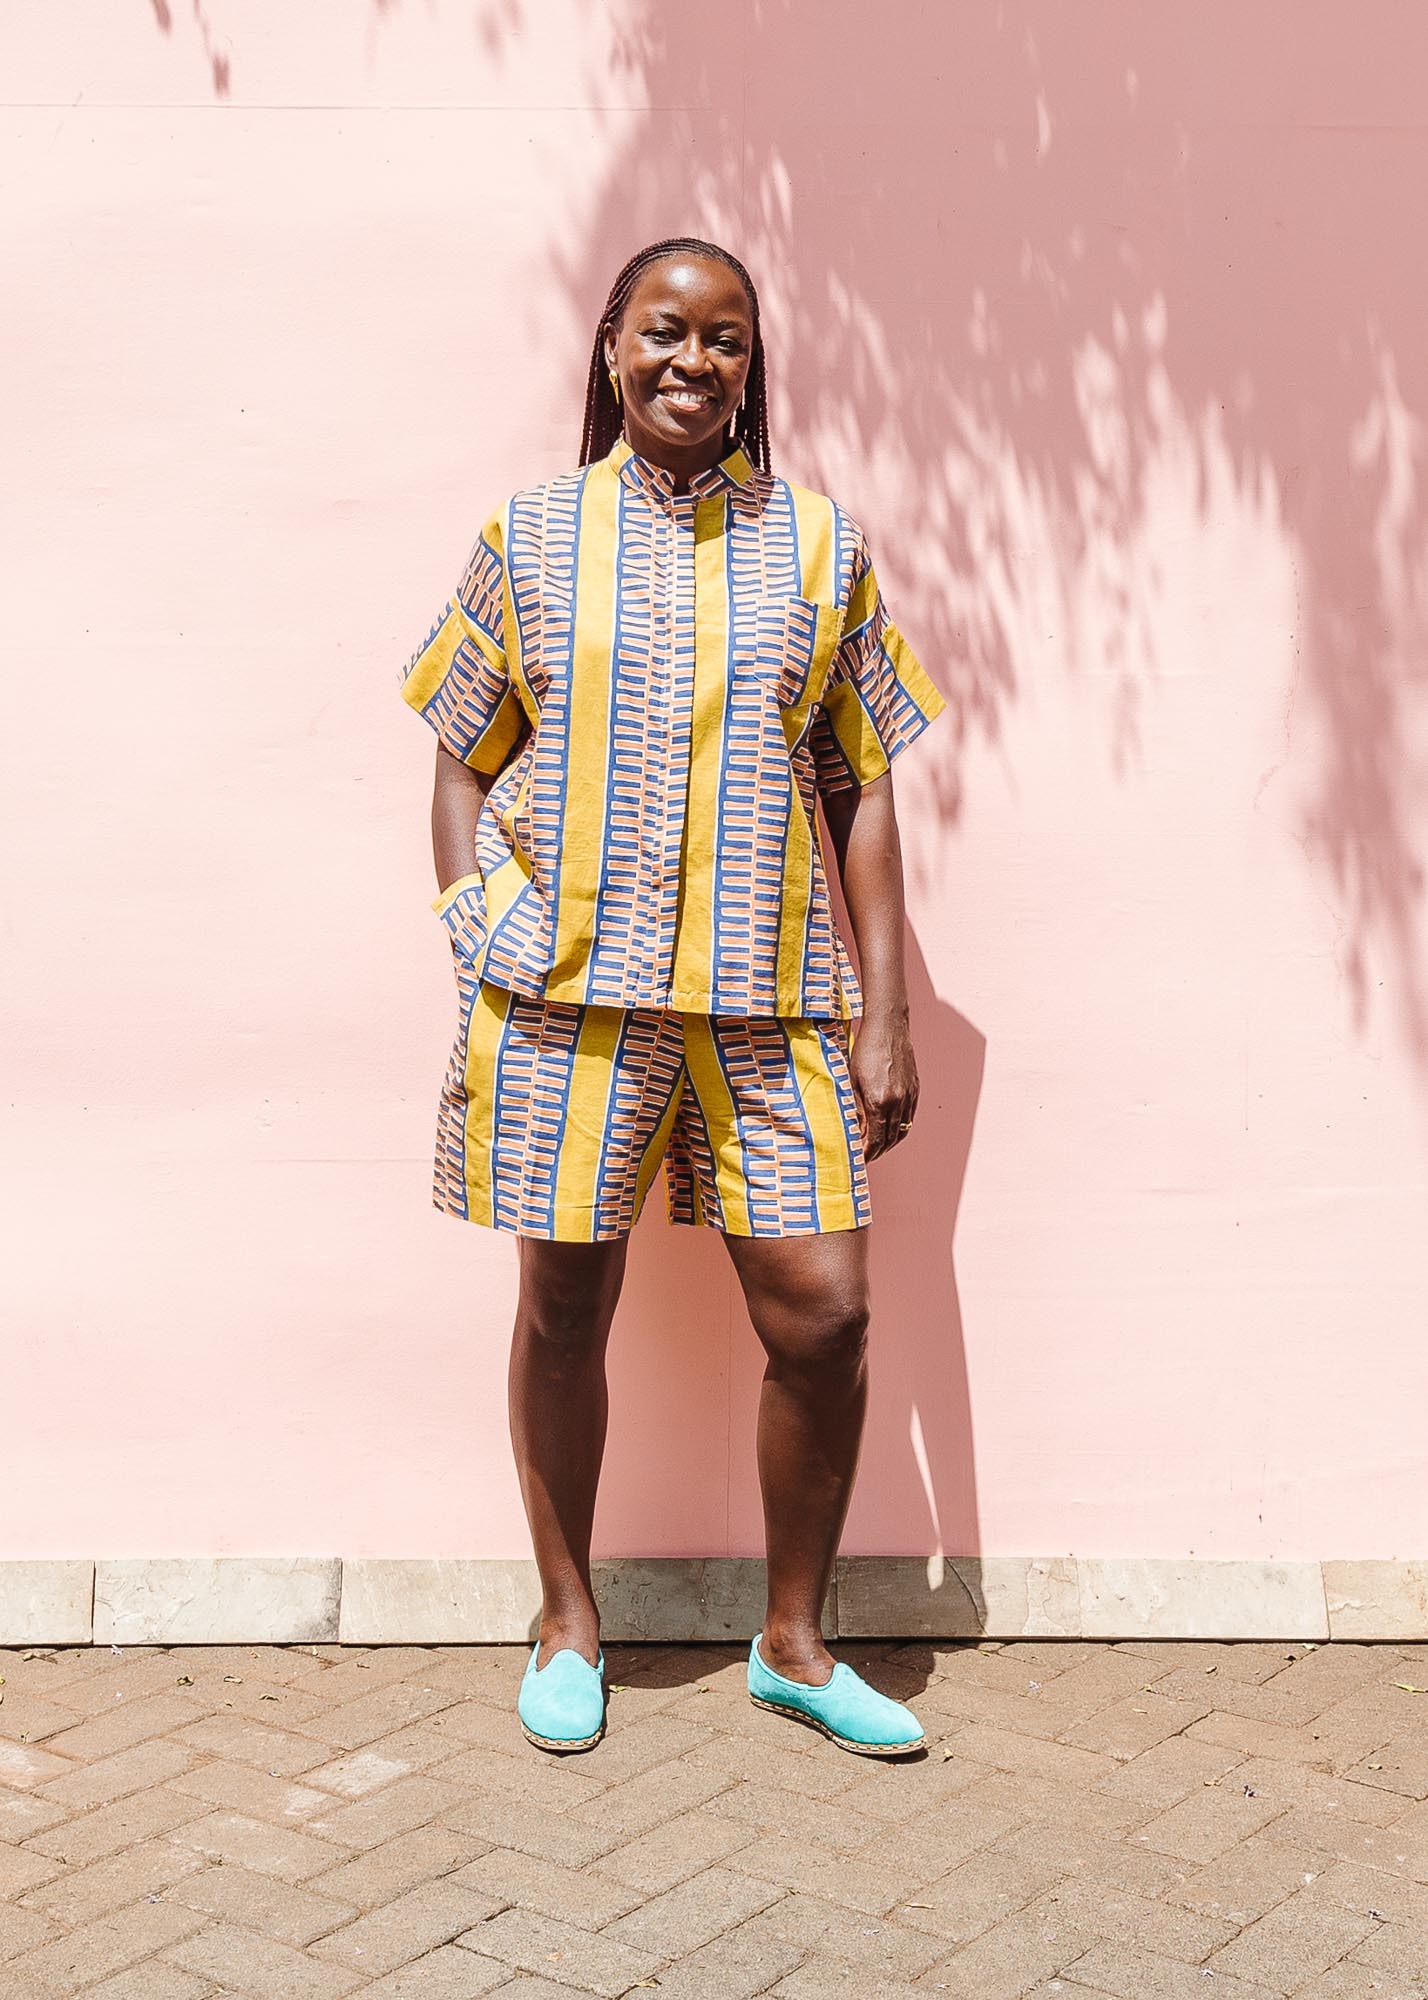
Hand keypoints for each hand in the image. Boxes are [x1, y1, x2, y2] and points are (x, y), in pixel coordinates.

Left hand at [849, 1006, 918, 1160]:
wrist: (888, 1027)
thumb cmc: (865, 1050)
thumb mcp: (853, 1081)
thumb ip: (856, 1108)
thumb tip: (857, 1130)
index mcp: (880, 1101)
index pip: (875, 1139)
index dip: (867, 1153)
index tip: (859, 1159)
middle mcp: (899, 1102)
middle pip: (890, 1139)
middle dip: (878, 1151)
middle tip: (866, 1156)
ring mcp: (910, 1095)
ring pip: (902, 1130)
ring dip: (890, 1143)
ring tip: (878, 1147)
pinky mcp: (915, 1088)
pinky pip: (909, 1117)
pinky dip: (900, 1128)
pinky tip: (890, 1128)